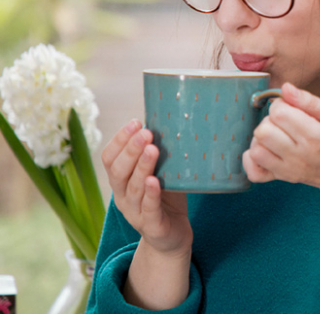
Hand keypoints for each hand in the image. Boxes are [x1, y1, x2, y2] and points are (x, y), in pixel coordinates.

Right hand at [101, 120, 192, 255]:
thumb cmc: (166, 198)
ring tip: (152, 149)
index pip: (110, 158)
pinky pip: (148, 209)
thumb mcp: (161, 172)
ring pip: (134, 188)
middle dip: (131, 150)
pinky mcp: (152, 226)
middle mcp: (123, 197)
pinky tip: (155, 181)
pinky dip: (151, 194)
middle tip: (145, 133)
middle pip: (119, 171)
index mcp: (121, 181)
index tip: (135, 122)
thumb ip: (158, 153)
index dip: (119, 140)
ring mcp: (135, 213)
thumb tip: (168, 119)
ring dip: (142, 167)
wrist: (172, 236)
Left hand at [242, 83, 319, 195]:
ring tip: (278, 134)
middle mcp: (299, 156)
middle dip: (270, 119)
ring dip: (262, 137)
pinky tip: (268, 149)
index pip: (279, 113)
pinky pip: (254, 172)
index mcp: (315, 137)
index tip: (293, 107)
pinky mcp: (282, 178)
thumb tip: (286, 88)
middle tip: (287, 120)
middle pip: (263, 131)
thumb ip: (311, 102)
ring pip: (256, 149)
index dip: (282, 104)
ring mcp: (288, 170)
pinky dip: (254, 159)